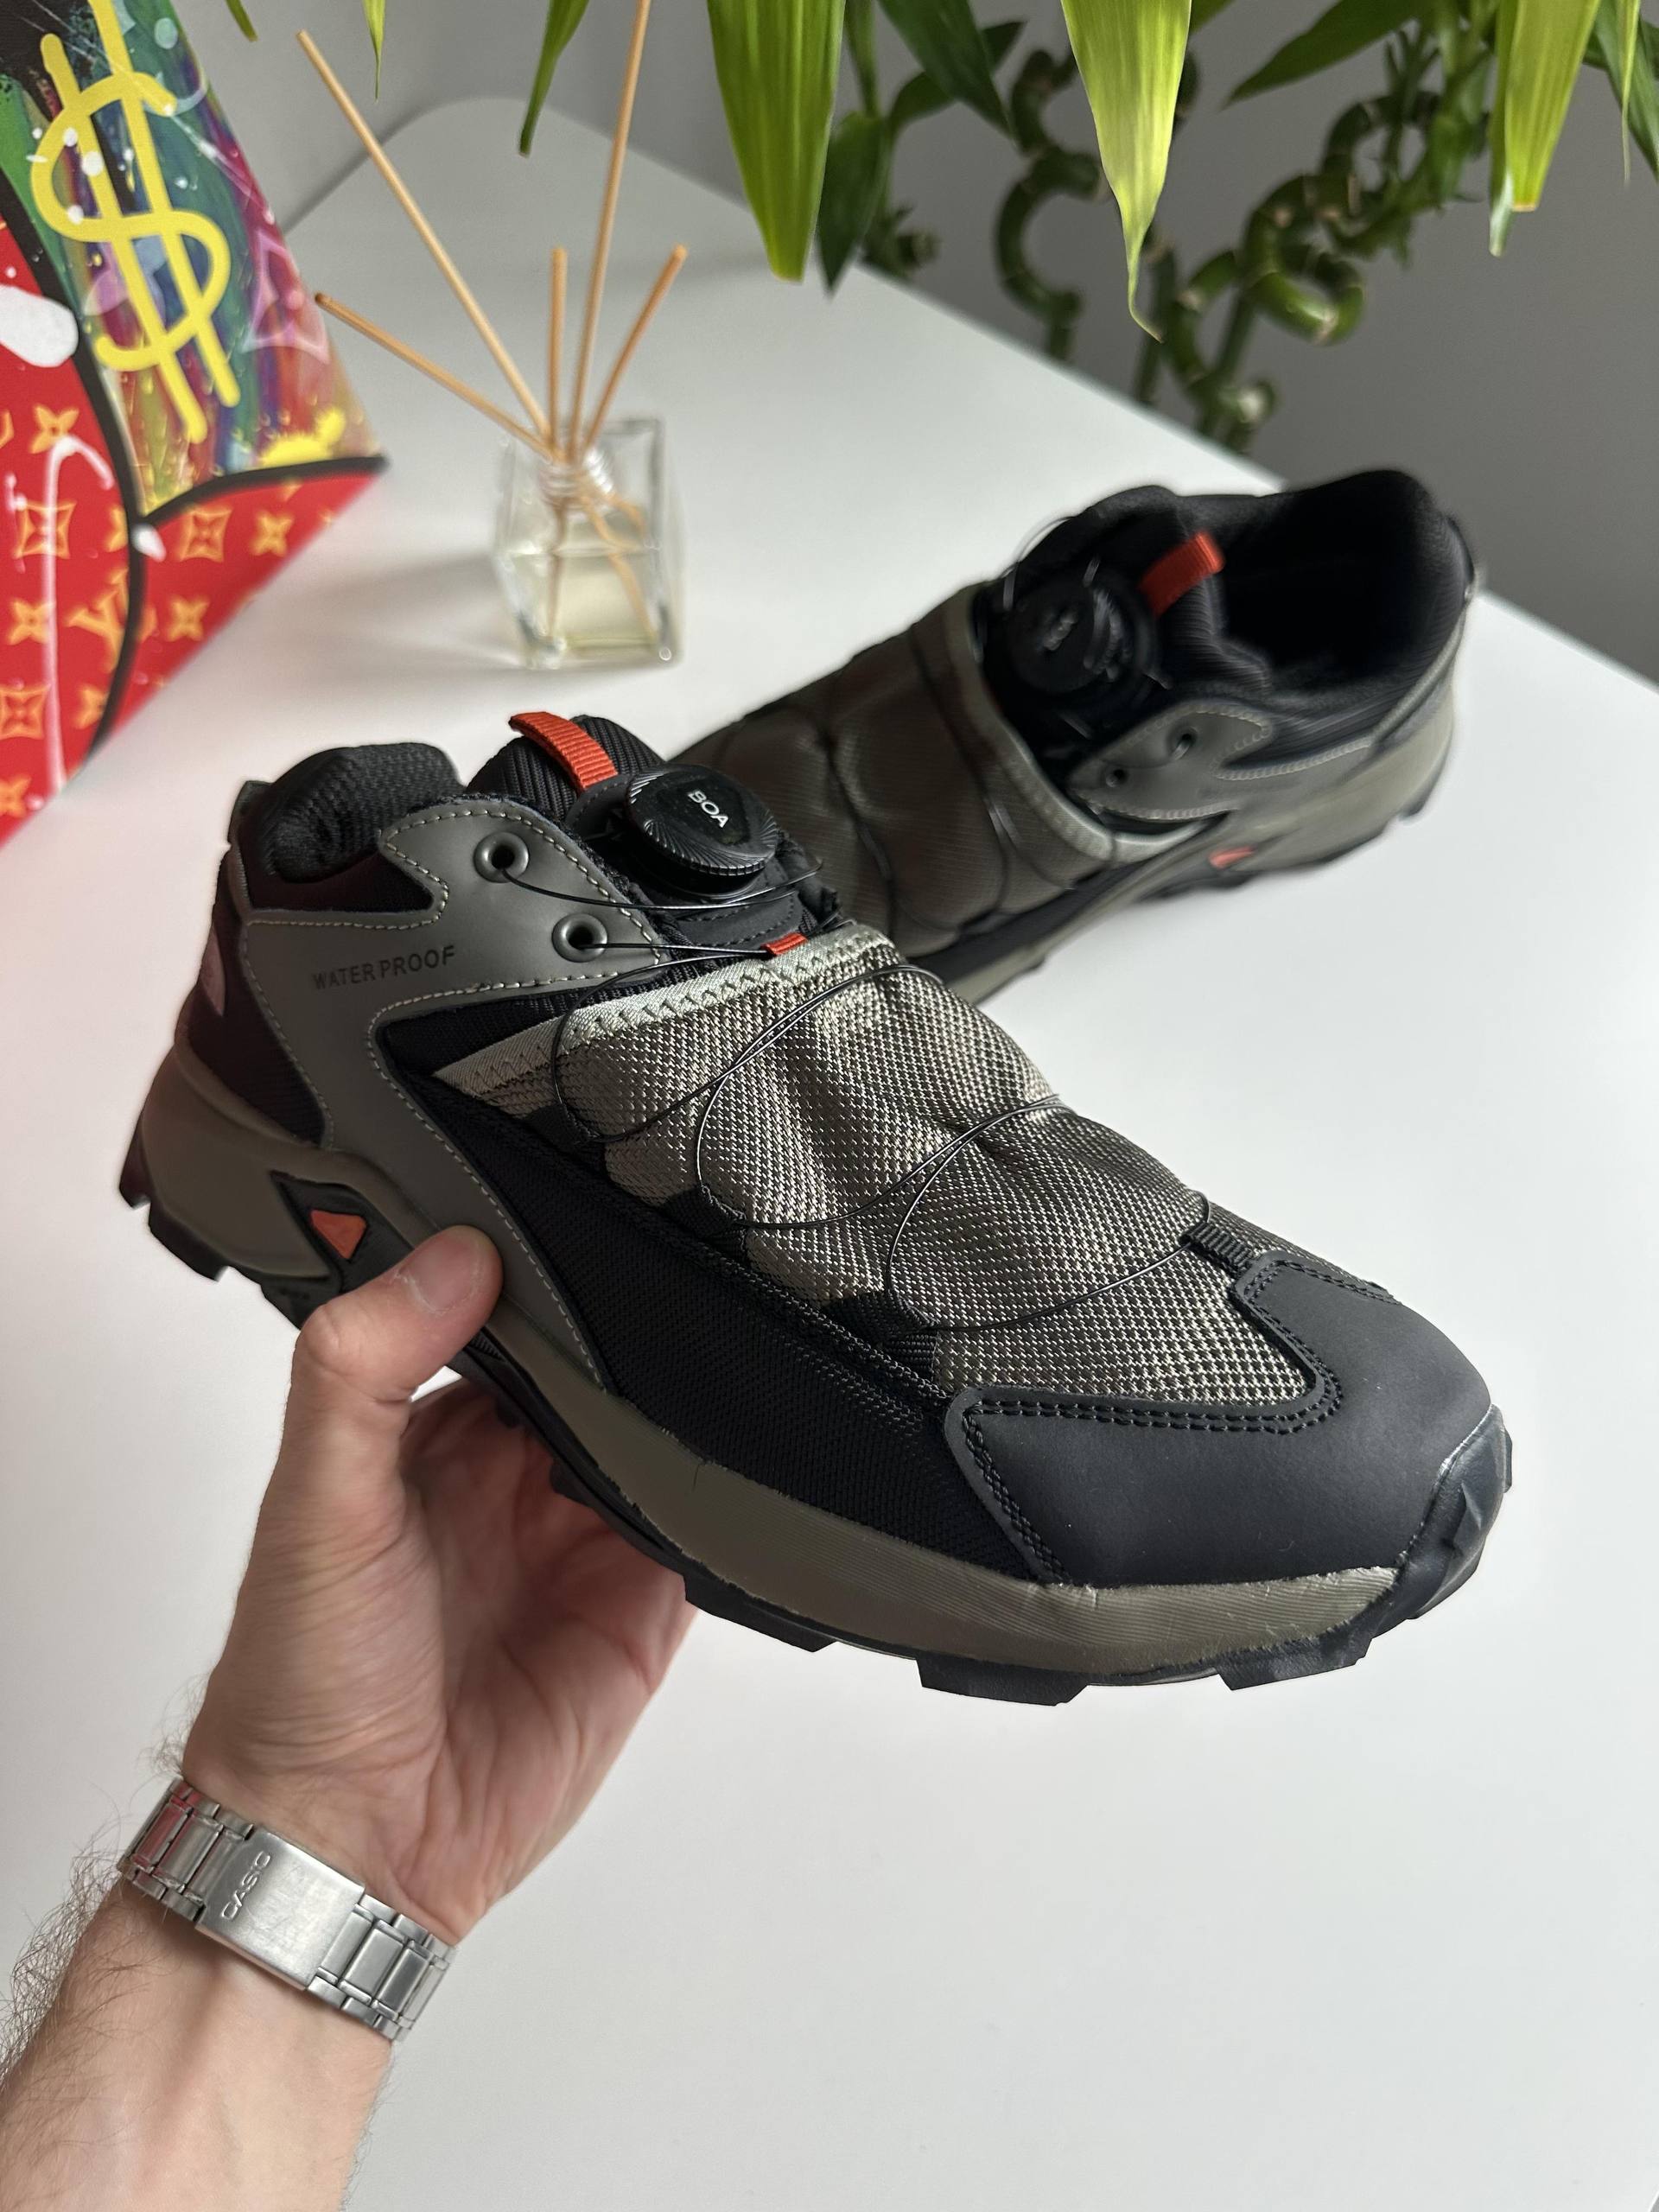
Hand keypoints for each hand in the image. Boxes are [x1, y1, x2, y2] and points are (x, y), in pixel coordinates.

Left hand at [184, 1228, 692, 1944]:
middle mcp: (518, 1486)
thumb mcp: (314, 1498)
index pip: (518, 1329)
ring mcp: (586, 1549)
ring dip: (696, 1418)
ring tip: (733, 1363)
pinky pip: (707, 1544)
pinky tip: (749, 1467)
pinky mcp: (643, 1618)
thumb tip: (451, 1257)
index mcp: (439, 1438)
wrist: (349, 1846)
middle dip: (648, 1344)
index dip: (556, 1281)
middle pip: (608, 1383)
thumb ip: (360, 1368)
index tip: (605, 1223)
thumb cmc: (301, 1679)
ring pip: (666, 1452)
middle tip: (697, 1277)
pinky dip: (733, 1510)